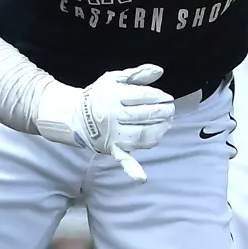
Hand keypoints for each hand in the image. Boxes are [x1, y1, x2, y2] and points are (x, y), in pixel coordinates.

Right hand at [56, 64, 176, 180]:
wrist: (76, 116)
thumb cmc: (100, 95)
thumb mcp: (115, 78)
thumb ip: (138, 74)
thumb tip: (159, 71)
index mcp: (114, 96)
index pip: (143, 96)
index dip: (159, 96)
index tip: (167, 97)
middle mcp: (113, 115)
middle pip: (144, 115)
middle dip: (162, 112)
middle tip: (171, 110)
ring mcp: (113, 134)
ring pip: (141, 135)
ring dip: (158, 130)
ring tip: (167, 124)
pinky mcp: (112, 148)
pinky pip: (122, 159)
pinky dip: (131, 169)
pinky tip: (141, 178)